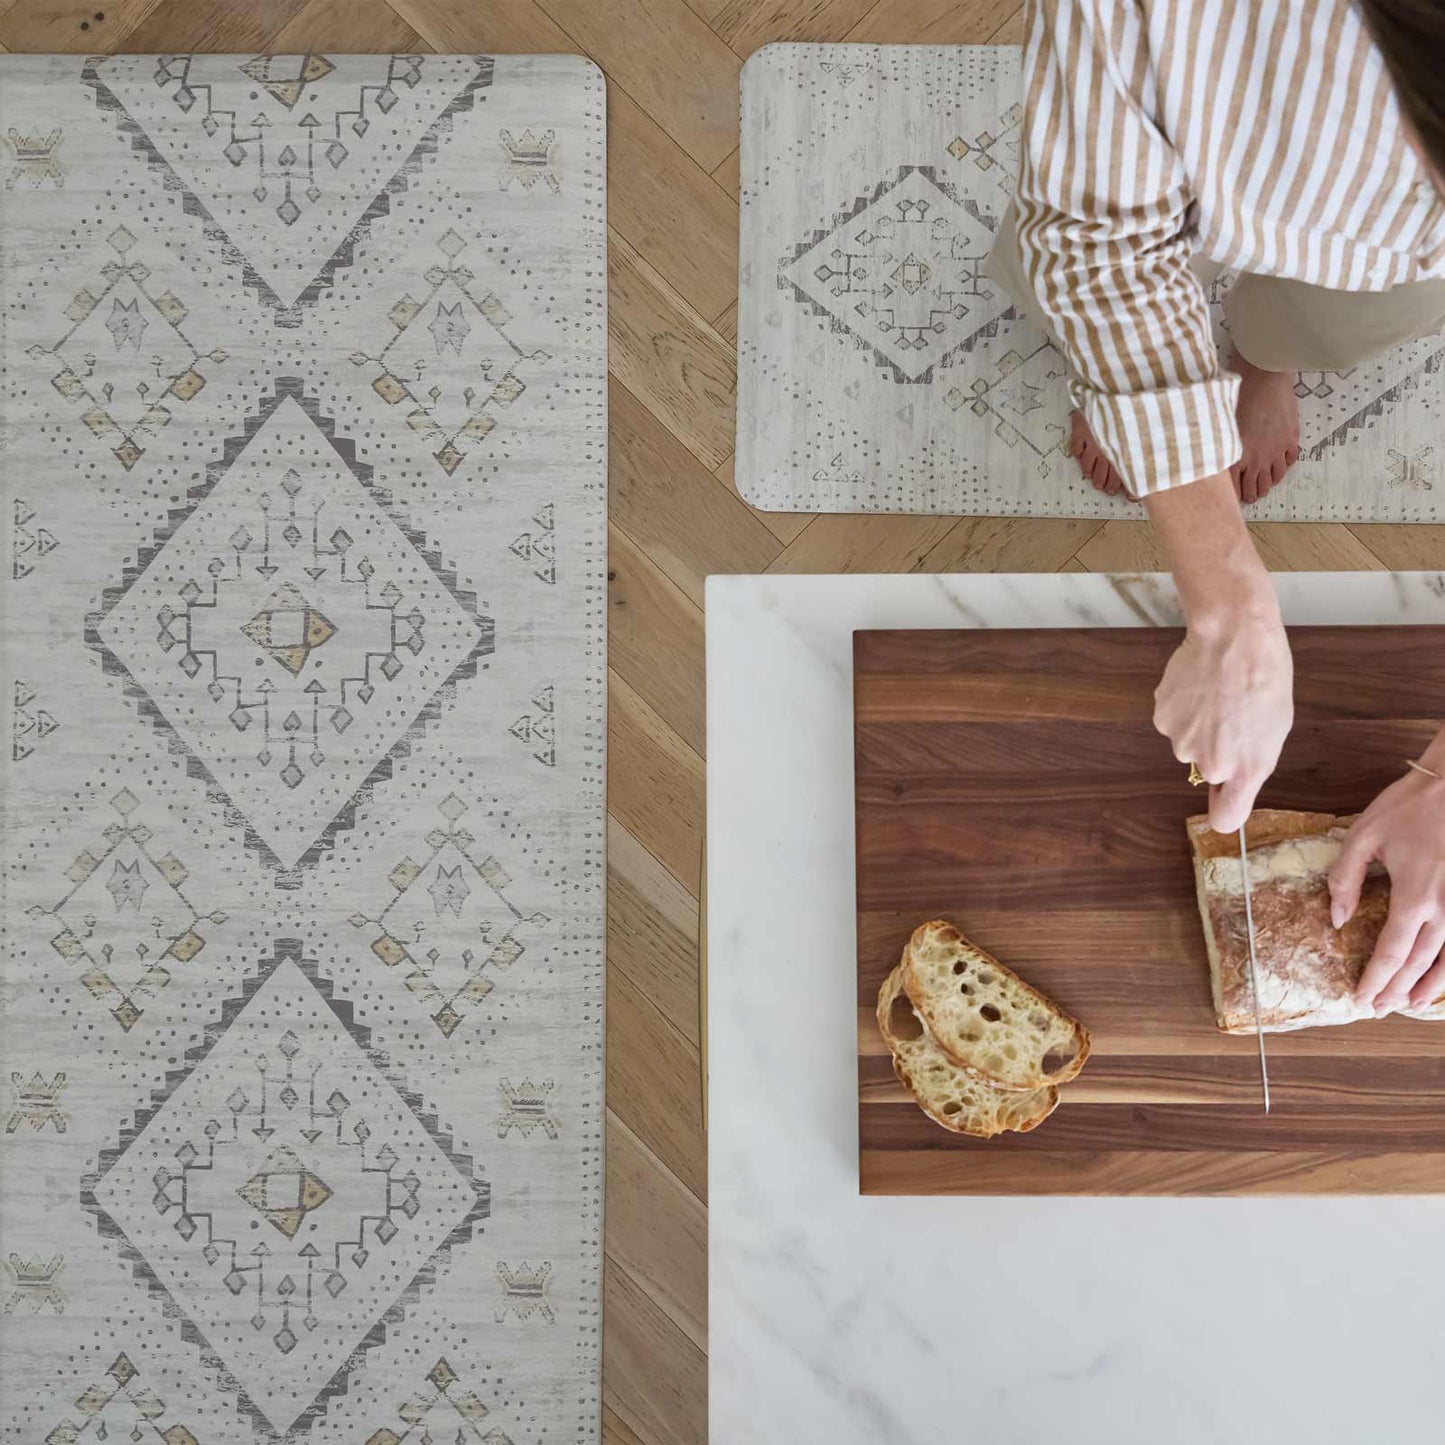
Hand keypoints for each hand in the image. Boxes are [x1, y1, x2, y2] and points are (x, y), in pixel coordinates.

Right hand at [1153, 609, 1293, 832]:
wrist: (1233, 635)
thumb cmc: (1265, 675)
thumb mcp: (1276, 726)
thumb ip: (1252, 761)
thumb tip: (1230, 780)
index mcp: (1248, 769)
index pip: (1226, 818)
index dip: (1224, 809)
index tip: (1225, 799)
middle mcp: (1212, 764)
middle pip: (1208, 771)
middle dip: (1216, 752)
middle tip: (1231, 717)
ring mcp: (1182, 742)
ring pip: (1188, 745)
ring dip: (1198, 728)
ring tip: (1215, 696)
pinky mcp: (1161, 720)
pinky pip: (1172, 723)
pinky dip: (1181, 710)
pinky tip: (1196, 688)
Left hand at [1330, 760, 1444, 1011]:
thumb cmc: (1410, 806)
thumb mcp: (1364, 835)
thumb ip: (1345, 879)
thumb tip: (1338, 918)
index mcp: (1414, 896)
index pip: (1390, 951)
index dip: (1374, 978)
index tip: (1360, 998)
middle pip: (1419, 962)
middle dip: (1396, 988)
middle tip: (1377, 1008)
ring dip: (1428, 985)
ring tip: (1408, 1003)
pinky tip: (1442, 976)